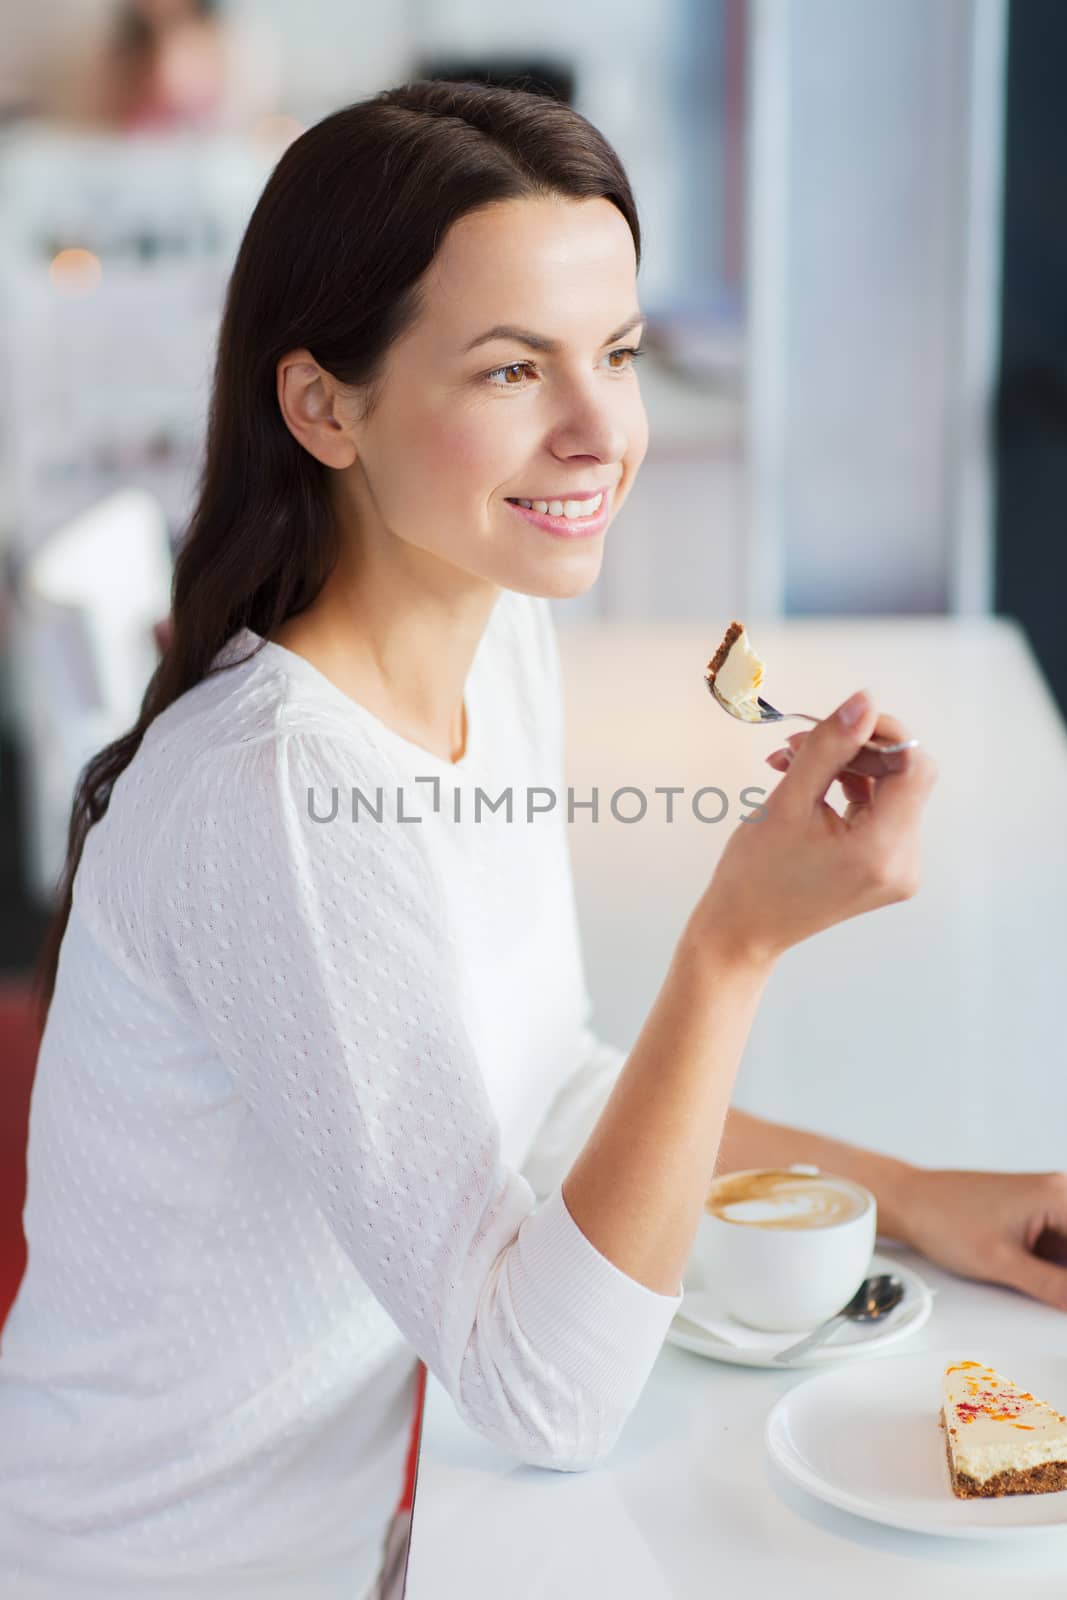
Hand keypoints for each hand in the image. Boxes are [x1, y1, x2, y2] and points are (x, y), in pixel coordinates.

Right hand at [697, 692, 937, 966]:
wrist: (743, 931)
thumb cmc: (754, 875)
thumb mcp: (788, 801)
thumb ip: (828, 747)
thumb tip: (864, 702)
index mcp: (882, 850)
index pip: (913, 767)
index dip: (882, 734)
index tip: (840, 722)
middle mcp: (903, 863)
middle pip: (902, 777)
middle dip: (854, 749)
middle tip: (798, 743)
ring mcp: (897, 869)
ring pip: (888, 791)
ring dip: (846, 767)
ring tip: (791, 763)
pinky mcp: (885, 869)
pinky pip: (878, 812)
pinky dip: (847, 790)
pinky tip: (807, 784)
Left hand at [897, 1167, 1066, 1311]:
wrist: (910, 1203)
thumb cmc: (943, 1217)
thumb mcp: (1003, 1263)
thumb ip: (1054, 1287)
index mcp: (1057, 1195)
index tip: (1065, 1295)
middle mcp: (1057, 1193)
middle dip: (1065, 1276)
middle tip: (1058, 1294)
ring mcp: (1047, 1205)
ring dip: (1062, 1273)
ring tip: (1037, 1283)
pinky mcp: (1036, 1217)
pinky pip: (1062, 1246)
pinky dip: (1059, 1269)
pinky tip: (1051, 1286)